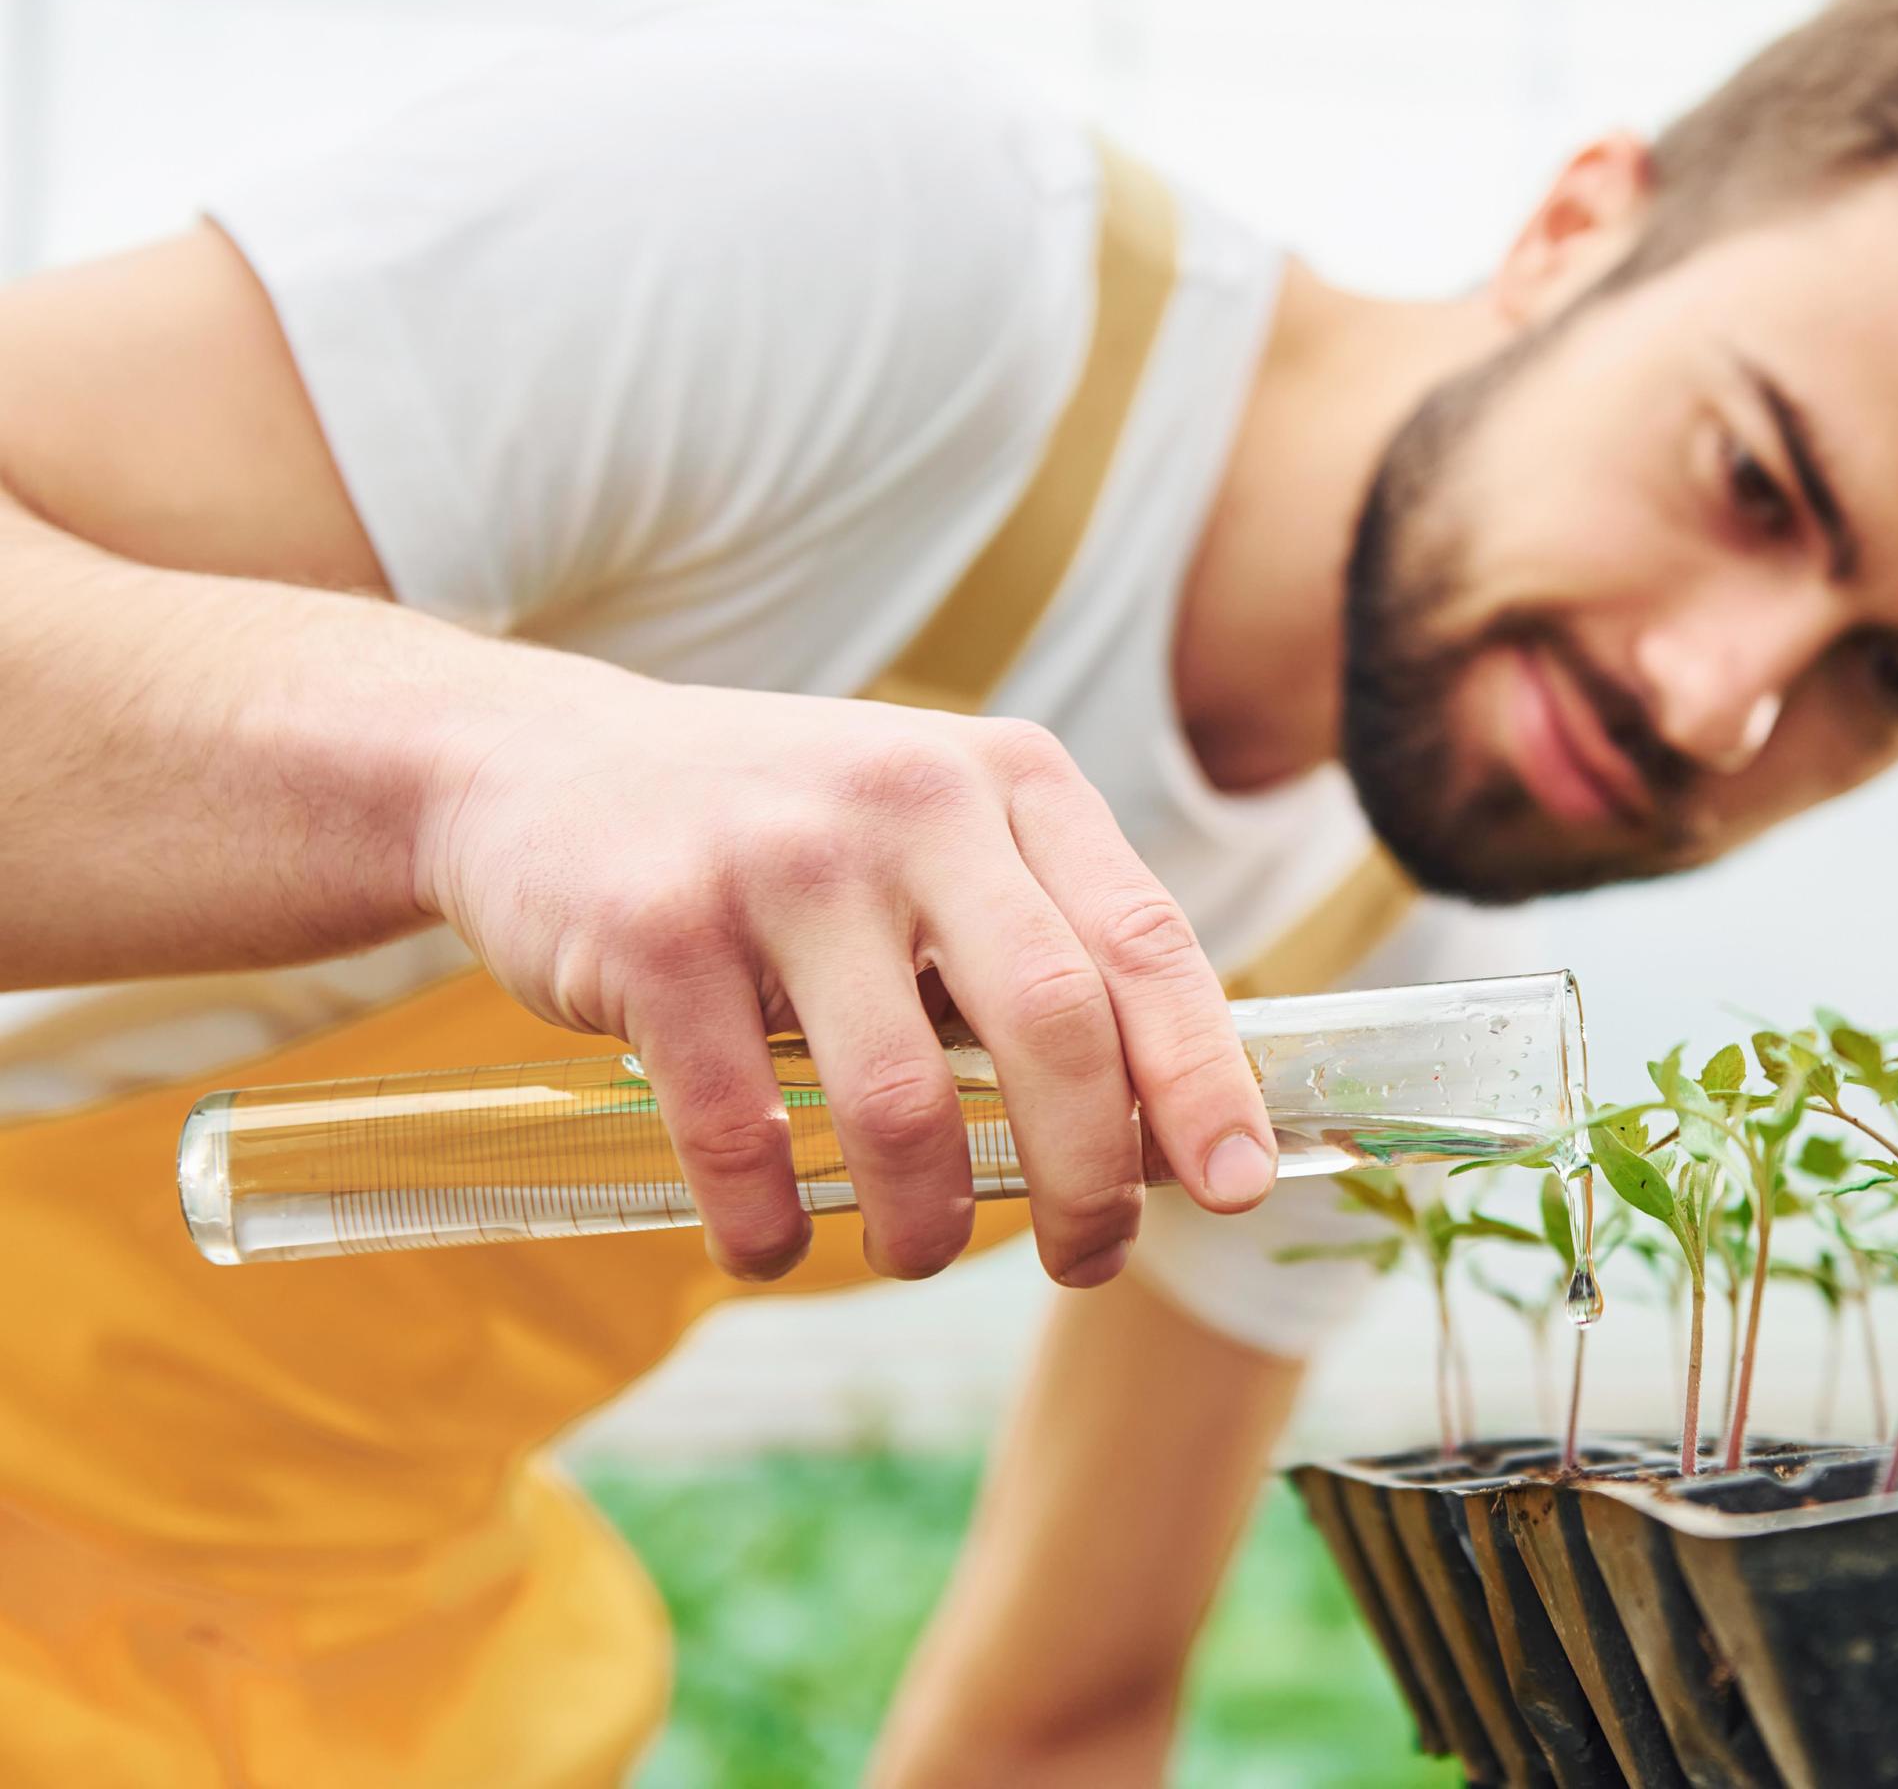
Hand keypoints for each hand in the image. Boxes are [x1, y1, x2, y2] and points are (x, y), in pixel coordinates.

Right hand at [411, 662, 1274, 1283]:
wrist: (530, 762)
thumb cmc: (780, 838)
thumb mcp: (933, 835)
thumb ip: (1042, 942)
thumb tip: (1165, 1129)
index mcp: (1010, 780)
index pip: (1145, 943)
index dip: (1204, 1079)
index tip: (1240, 1187)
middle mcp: (911, 802)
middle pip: (1054, 1027)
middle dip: (1090, 1180)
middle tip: (1089, 1261)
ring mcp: (779, 859)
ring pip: (903, 1101)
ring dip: (928, 1222)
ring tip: (918, 1252)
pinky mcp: (656, 928)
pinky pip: (741, 1130)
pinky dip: (770, 1223)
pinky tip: (773, 1243)